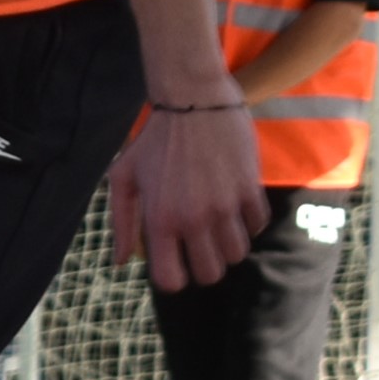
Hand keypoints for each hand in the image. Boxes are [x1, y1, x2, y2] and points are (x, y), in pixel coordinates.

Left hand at [105, 102, 264, 293]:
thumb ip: (122, 223)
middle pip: (211, 274)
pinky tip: (234, 206)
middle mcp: (193, 218)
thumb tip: (121, 262)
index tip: (174, 262)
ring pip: (237, 255)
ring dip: (228, 245)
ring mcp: (225, 205)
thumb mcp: (124, 177)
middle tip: (198, 245)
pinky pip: (257, 227)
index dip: (173, 277)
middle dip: (204, 265)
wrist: (192, 100)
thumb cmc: (153, 140)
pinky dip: (248, 223)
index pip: (171, 280)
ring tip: (216, 225)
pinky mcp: (249, 189)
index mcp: (160, 220)